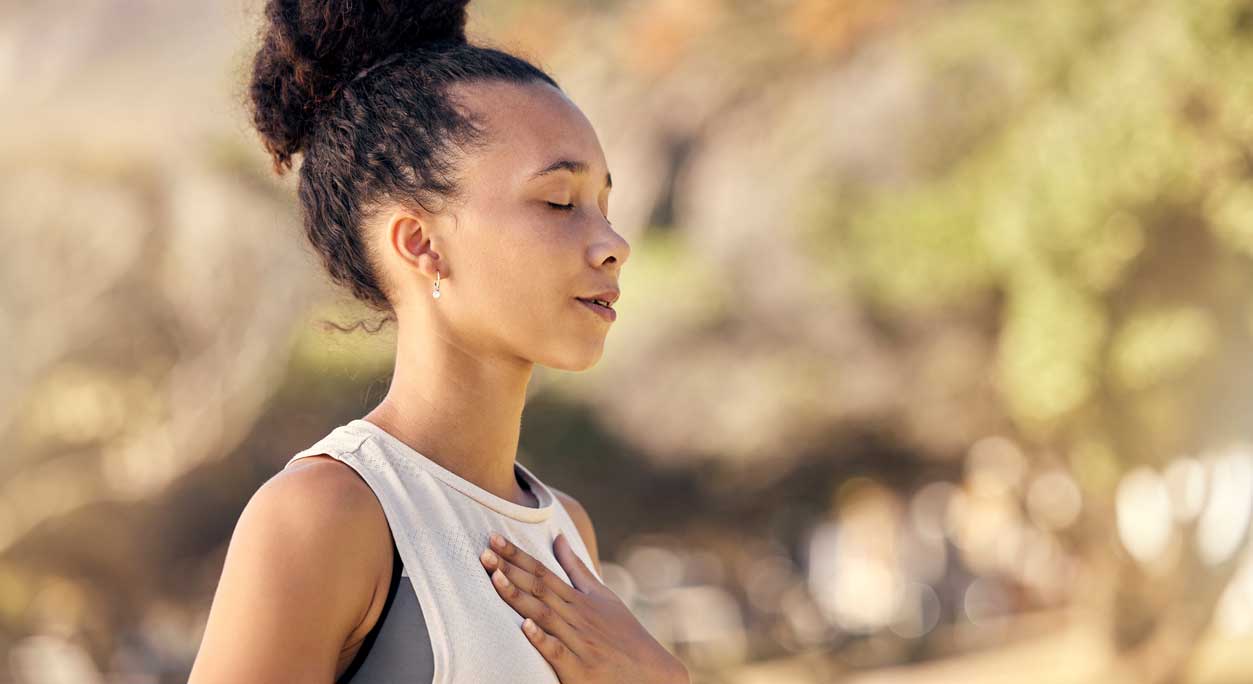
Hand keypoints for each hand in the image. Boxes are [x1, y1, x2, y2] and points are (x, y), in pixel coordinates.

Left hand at [479, 531, 689, 683]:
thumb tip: (558, 538)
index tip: (494, 538)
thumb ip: (577, 568)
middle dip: (510, 569)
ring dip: (518, 596)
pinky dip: (542, 639)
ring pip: (543, 615)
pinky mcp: (578, 669)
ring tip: (495, 578)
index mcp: (579, 599)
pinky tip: (524, 627)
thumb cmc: (623, 633)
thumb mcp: (603, 596)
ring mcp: (578, 641)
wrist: (650, 673)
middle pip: (539, 588)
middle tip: (483, 551)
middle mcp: (576, 616)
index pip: (543, 571)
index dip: (517, 555)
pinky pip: (557, 651)